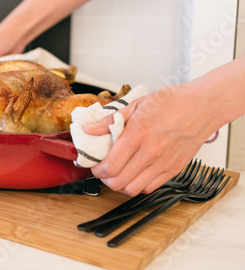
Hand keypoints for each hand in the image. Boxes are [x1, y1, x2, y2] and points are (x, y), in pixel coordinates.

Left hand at [84, 84, 216, 195]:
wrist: (203, 106)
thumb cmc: (171, 102)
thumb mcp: (136, 104)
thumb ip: (110, 121)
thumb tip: (89, 130)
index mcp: (138, 134)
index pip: (111, 165)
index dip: (97, 170)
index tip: (94, 165)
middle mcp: (151, 152)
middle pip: (118, 182)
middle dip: (105, 179)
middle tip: (103, 171)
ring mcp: (163, 163)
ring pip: (133, 189)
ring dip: (120, 184)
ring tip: (117, 174)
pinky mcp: (174, 169)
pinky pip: (150, 188)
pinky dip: (138, 185)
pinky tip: (134, 173)